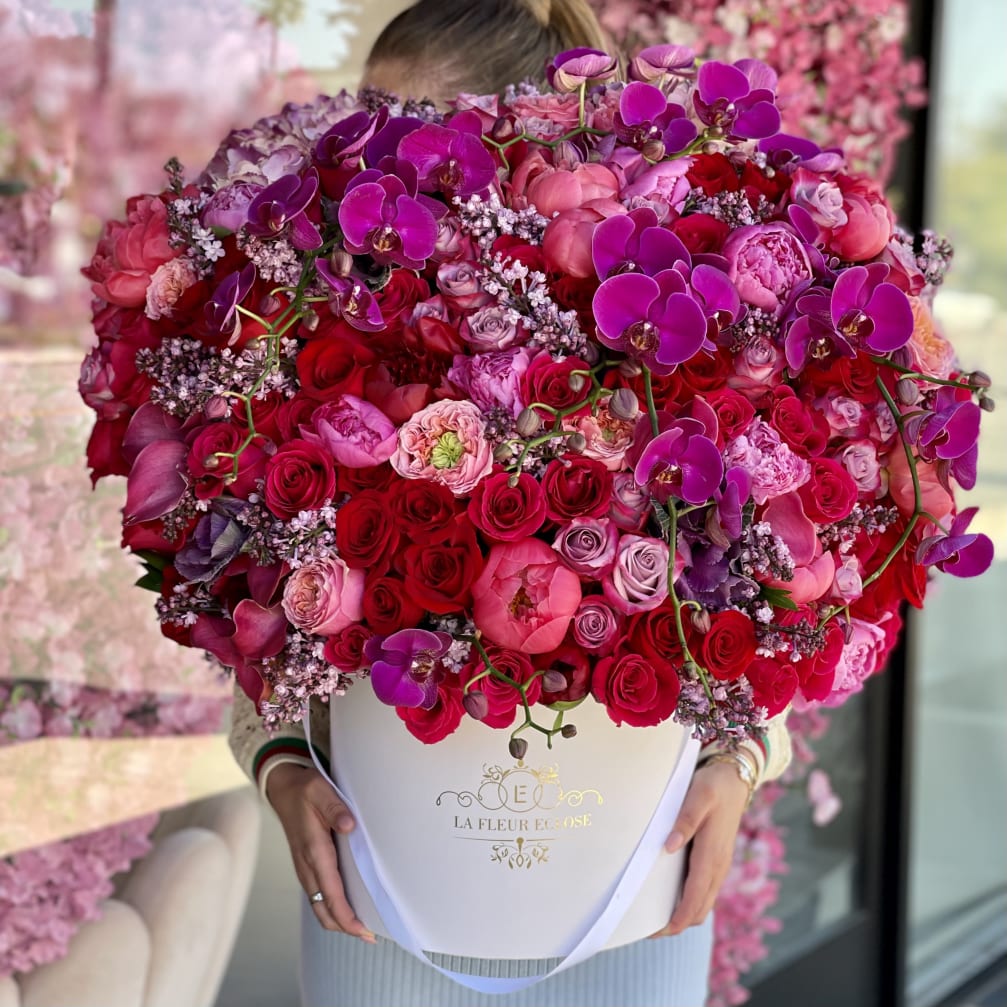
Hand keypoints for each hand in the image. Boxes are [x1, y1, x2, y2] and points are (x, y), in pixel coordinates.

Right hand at [265, 762, 374, 941]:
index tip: (363, 930)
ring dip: (338, 920)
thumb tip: (350, 826)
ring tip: (363, 927)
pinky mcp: (306, 866)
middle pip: (324, 910)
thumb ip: (336, 808)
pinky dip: (332, 908)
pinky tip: (348, 906)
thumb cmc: (305, 790)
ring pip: (320, 906)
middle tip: (370, 936)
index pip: (331, 894)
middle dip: (345, 927)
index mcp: (314, 851)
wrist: (283, 788)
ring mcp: (305, 868)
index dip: (346, 916)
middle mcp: (307, 866)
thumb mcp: (321, 790)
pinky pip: (318, 895)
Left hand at [650, 760, 750, 936]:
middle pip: (700, 908)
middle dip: (678, 923)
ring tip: (656, 916)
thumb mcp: (698, 795)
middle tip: (649, 929)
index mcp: (712, 854)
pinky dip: (690, 901)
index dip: (678, 918)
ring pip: (704, 901)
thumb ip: (685, 820)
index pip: (695, 897)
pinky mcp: (716, 859)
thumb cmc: (714, 785)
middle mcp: (718, 865)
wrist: (735, 778)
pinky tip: (671, 894)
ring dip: (684, 914)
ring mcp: (719, 864)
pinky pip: (704, 889)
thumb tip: (669, 846)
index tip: (659, 930)